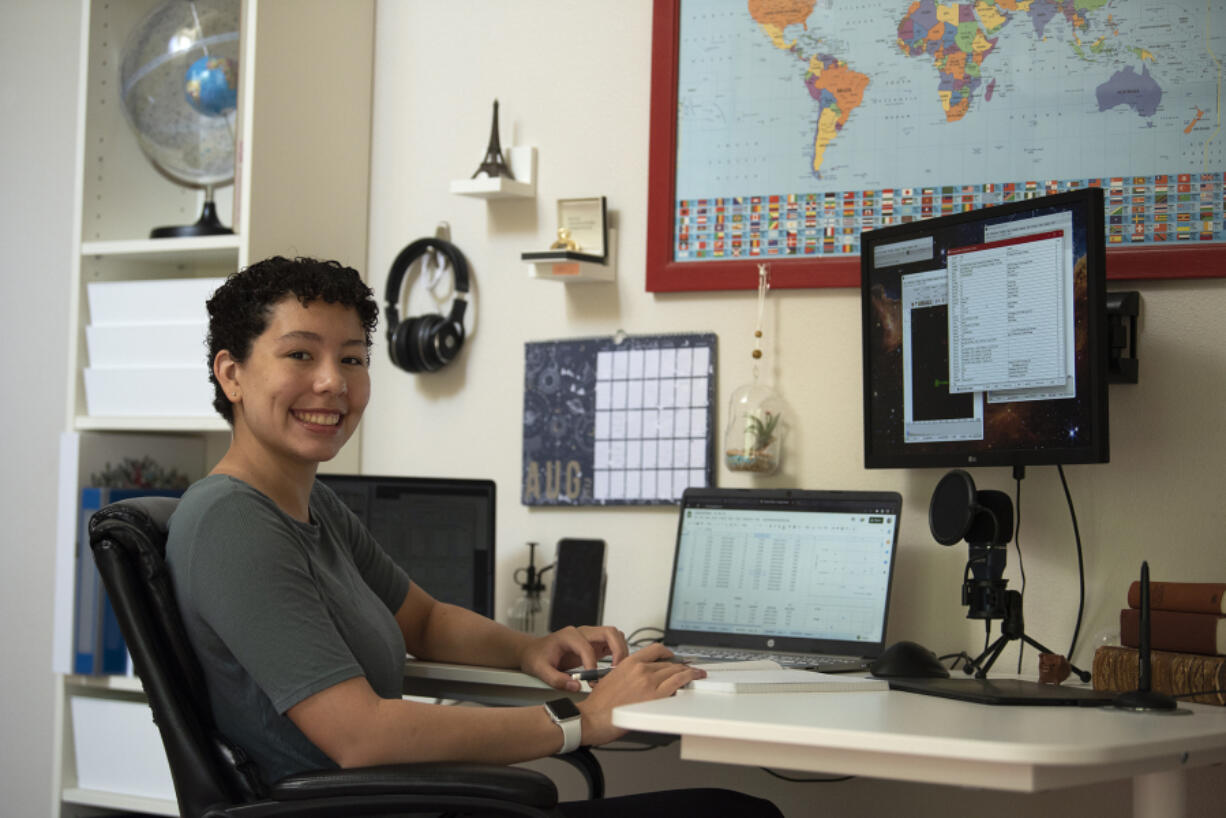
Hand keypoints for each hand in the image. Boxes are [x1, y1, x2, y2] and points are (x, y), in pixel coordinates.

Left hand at [519, 625, 630, 690]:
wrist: (533, 651)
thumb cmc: (536, 657)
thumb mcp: (541, 670)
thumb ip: (557, 680)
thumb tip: (576, 686)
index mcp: (569, 636)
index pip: (587, 647)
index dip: (592, 664)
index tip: (592, 680)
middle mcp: (582, 633)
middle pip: (609, 632)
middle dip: (618, 650)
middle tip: (618, 670)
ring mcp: (590, 637)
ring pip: (615, 636)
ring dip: (621, 651)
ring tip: (618, 670)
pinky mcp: (594, 645)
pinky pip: (612, 644)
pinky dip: (618, 654)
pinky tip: (615, 669)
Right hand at [575, 643, 705, 745]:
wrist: (593, 717)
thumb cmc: (600, 703)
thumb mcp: (612, 677)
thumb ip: (630, 673)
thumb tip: (642, 676)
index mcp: (629, 662)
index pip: (656, 649)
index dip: (668, 653)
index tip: (673, 657)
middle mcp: (640, 669)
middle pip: (668, 662)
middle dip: (680, 665)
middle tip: (688, 669)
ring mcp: (649, 681)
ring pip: (676, 670)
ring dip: (688, 671)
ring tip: (695, 673)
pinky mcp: (655, 696)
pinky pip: (678, 682)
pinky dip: (689, 678)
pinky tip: (693, 678)